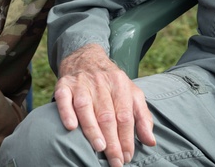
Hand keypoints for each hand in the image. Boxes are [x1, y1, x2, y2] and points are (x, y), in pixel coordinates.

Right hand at [53, 43, 155, 166]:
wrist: (85, 57)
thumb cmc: (111, 82)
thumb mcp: (131, 93)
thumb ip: (142, 117)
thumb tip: (150, 141)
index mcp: (120, 84)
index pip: (125, 115)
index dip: (127, 137)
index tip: (127, 156)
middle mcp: (100, 82)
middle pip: (107, 114)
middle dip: (112, 141)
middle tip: (115, 161)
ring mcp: (81, 83)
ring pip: (86, 107)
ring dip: (92, 129)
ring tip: (99, 147)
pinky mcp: (63, 85)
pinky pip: (63, 99)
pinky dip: (66, 112)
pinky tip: (71, 126)